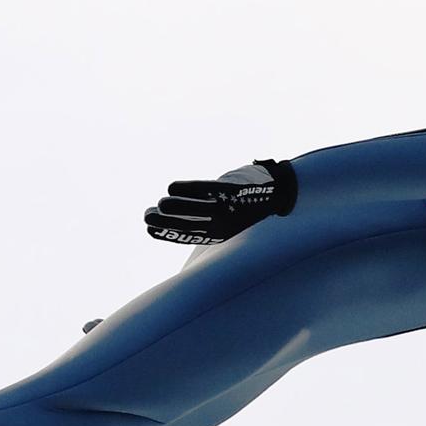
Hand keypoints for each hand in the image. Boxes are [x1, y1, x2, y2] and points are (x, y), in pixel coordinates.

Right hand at [143, 159, 297, 244]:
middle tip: (147, 214)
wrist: (277, 193)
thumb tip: (178, 221)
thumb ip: (208, 224)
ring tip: (162, 203)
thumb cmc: (247, 209)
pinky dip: (181, 189)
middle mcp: (220, 224)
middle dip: (161, 220)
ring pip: (185, 207)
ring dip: (169, 205)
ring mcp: (222, 206)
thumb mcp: (230, 223)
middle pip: (182, 224)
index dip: (165, 233)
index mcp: (220, 235)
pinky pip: (196, 189)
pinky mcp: (225, 189)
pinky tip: (172, 188)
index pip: (186, 237)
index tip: (149, 227)